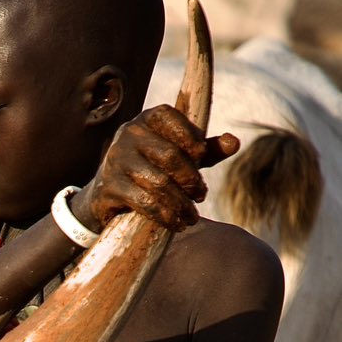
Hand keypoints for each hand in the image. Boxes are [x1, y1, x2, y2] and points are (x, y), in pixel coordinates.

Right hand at [69, 106, 239, 235]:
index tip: (202, 157)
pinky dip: (165, 216)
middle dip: (191, 179)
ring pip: (158, 182)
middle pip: (169, 156)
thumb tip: (234, 142)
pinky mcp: (109, 187)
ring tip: (192, 216)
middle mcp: (128, 134)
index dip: (190, 137)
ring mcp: (116, 161)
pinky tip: (176, 224)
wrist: (106, 193)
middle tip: (201, 195)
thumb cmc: (152, 168)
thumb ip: (206, 150)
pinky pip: (144, 202)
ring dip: (181, 203)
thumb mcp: (179, 155)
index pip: (171, 118)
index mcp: (147, 119)